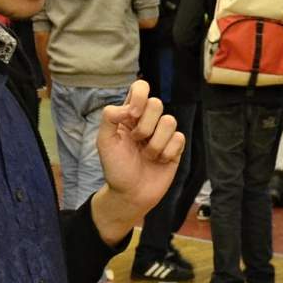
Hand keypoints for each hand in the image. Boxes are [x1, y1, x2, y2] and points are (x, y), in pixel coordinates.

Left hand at [90, 81, 182, 239]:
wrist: (130, 194)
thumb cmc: (116, 168)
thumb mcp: (104, 142)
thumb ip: (109, 118)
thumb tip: (126, 107)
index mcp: (130, 114)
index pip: (141, 87)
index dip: (140, 96)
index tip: (133, 114)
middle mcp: (148, 120)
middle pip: (157, 103)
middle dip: (145, 126)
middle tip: (136, 141)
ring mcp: (163, 133)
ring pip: (170, 121)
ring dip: (155, 143)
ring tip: (146, 155)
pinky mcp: (175, 147)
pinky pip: (179, 138)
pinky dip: (166, 152)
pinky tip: (158, 161)